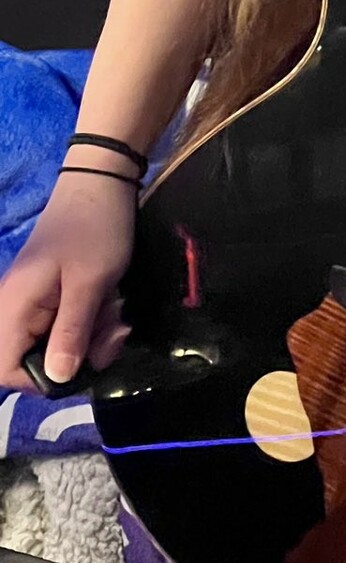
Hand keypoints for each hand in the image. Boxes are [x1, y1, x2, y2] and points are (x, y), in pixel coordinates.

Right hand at [0, 172, 136, 391]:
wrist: (103, 181)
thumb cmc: (95, 229)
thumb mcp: (89, 284)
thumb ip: (71, 333)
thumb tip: (57, 380)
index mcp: (14, 306)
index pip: (5, 369)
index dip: (41, 379)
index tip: (81, 363)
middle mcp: (15, 307)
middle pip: (35, 360)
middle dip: (78, 355)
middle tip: (113, 334)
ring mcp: (34, 300)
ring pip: (56, 343)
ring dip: (91, 337)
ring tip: (117, 315)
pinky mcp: (53, 293)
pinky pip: (67, 324)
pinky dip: (91, 321)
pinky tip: (112, 306)